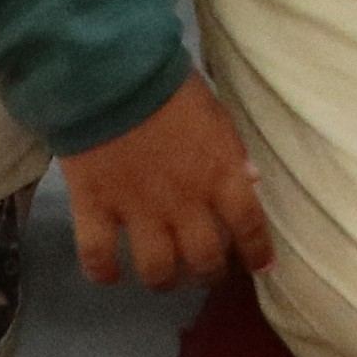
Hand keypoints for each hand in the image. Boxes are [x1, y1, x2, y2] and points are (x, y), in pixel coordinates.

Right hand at [61, 79, 271, 289]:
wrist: (111, 76)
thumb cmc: (169, 87)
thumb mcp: (215, 113)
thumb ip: (232, 151)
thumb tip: (251, 181)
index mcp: (220, 174)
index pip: (249, 225)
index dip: (257, 252)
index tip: (261, 267)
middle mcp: (184, 203)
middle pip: (204, 259)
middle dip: (209, 273)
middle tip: (204, 271)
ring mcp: (138, 211)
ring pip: (157, 269)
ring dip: (163, 280)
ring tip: (163, 276)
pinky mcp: (95, 210)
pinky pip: (99, 257)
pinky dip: (104, 272)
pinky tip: (110, 274)